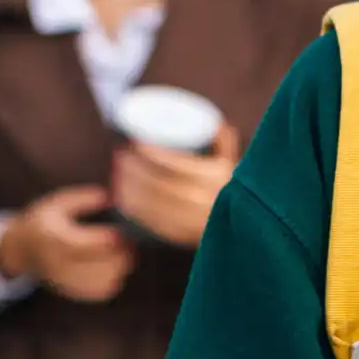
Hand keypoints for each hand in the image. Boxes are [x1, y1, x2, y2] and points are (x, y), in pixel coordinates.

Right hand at [0, 186, 134, 302]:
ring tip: (124, 253)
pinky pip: (100, 292)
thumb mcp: (57, 203)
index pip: (85, 244)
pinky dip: (114, 280)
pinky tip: (114, 267)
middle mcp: (56, 262)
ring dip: (119, 267)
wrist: (20, 250)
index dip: (109, 239)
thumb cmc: (43, 221)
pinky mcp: (71, 291)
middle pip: (98, 266)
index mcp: (52, 238)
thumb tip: (110, 198)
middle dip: (119, 254)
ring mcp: (63, 280)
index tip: (123, 231)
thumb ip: (83, 199)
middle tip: (129, 242)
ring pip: (103, 281)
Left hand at [111, 124, 239, 248]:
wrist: (241, 227)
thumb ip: (223, 142)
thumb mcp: (231, 164)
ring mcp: (190, 221)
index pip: (174, 163)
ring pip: (151, 203)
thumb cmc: (229, 190)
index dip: (150, 152)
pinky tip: (122, 198)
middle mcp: (202, 200)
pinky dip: (133, 209)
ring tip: (117, 173)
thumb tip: (214, 122)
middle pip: (157, 183)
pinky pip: (151, 222)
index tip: (135, 142)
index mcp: (213, 178)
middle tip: (120, 155)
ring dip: (129, 187)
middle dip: (133, 168)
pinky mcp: (180, 236)